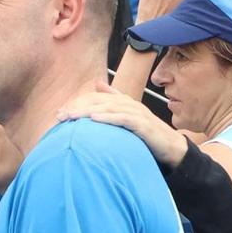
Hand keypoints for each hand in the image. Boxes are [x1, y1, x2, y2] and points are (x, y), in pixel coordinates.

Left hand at [60, 80, 188, 166]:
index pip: (96, 98)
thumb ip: (114, 101)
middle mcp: (129, 104)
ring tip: (71, 116)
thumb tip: (97, 85)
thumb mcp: (128, 118)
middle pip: (99, 102)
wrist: (171, 148)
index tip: (60, 113)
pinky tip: (94, 120)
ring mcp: (137, 114)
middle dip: (78, 107)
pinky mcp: (143, 125)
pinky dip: (108, 118)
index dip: (78, 103)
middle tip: (60, 115)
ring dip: (88, 111)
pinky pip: (123, 119)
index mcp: (124, 102)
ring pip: (108, 108)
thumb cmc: (147, 135)